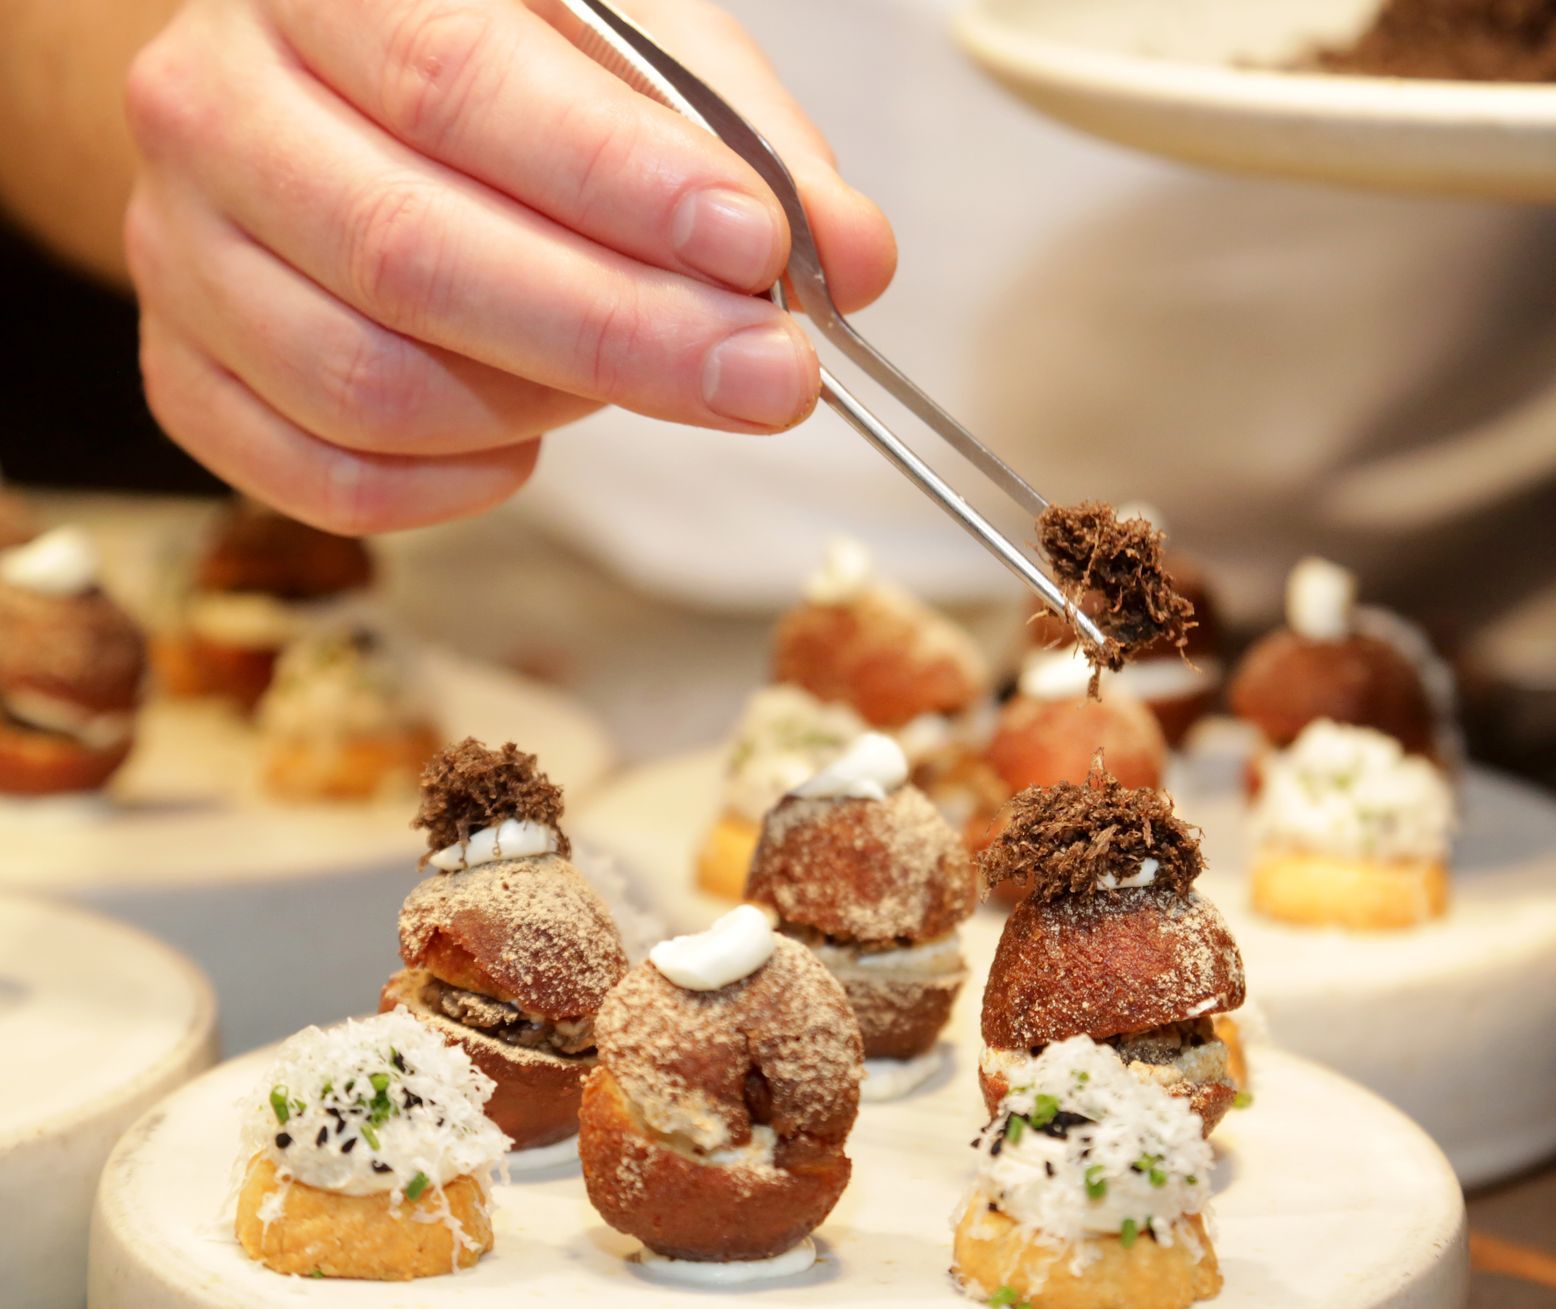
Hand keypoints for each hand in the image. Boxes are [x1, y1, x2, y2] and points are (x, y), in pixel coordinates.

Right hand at [123, 0, 895, 531]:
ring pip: (365, 382)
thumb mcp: (632, 50)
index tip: (751, 248)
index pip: (460, 83)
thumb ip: (745, 142)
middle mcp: (216, 102)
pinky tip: (524, 439)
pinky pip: (321, 474)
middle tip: (770, 379)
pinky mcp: (183, 365)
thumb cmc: (499, 67)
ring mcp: (178, 245)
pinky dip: (450, 486)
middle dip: (620, 334)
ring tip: (641, 374)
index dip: (615, 181)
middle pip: (408, 252)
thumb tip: (851, 257)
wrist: (316, 93)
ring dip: (542, 406)